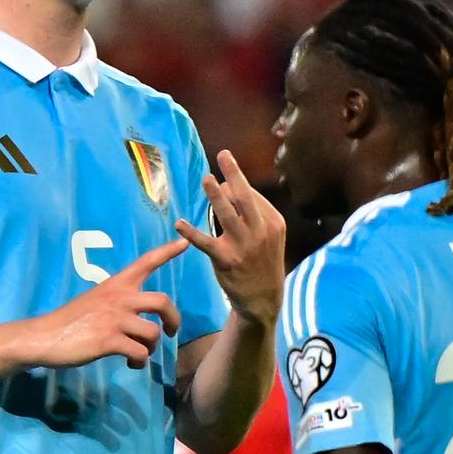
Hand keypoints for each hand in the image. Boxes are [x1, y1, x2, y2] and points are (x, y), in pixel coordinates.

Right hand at [25, 238, 186, 368]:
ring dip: (151, 348)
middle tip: (170, 332)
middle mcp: (119, 298)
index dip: (167, 251)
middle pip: (162, 301)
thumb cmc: (69, 321)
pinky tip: (131, 363)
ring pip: (153, 333)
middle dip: (174, 319)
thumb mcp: (95, 300)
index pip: (145, 262)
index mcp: (115, 284)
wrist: (44, 336)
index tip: (185, 242)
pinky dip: (139, 362)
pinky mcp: (109, 340)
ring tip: (139, 354)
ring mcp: (115, 319)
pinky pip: (139, 353)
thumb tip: (138, 318)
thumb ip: (118, 302)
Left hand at [176, 149, 285, 325]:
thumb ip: (253, 213)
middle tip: (223, 155)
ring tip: (207, 179)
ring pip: (227, 215)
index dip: (237, 182)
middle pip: (245, 198)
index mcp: (273, 222)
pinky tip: (179, 223)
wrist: (263, 298)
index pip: (252, 196)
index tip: (225, 171)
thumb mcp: (269, 235)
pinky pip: (206, 243)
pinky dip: (191, 233)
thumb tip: (230, 187)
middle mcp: (261, 232)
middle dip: (234, 174)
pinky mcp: (227, 261)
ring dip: (216, 196)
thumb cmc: (262, 261)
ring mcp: (244, 246)